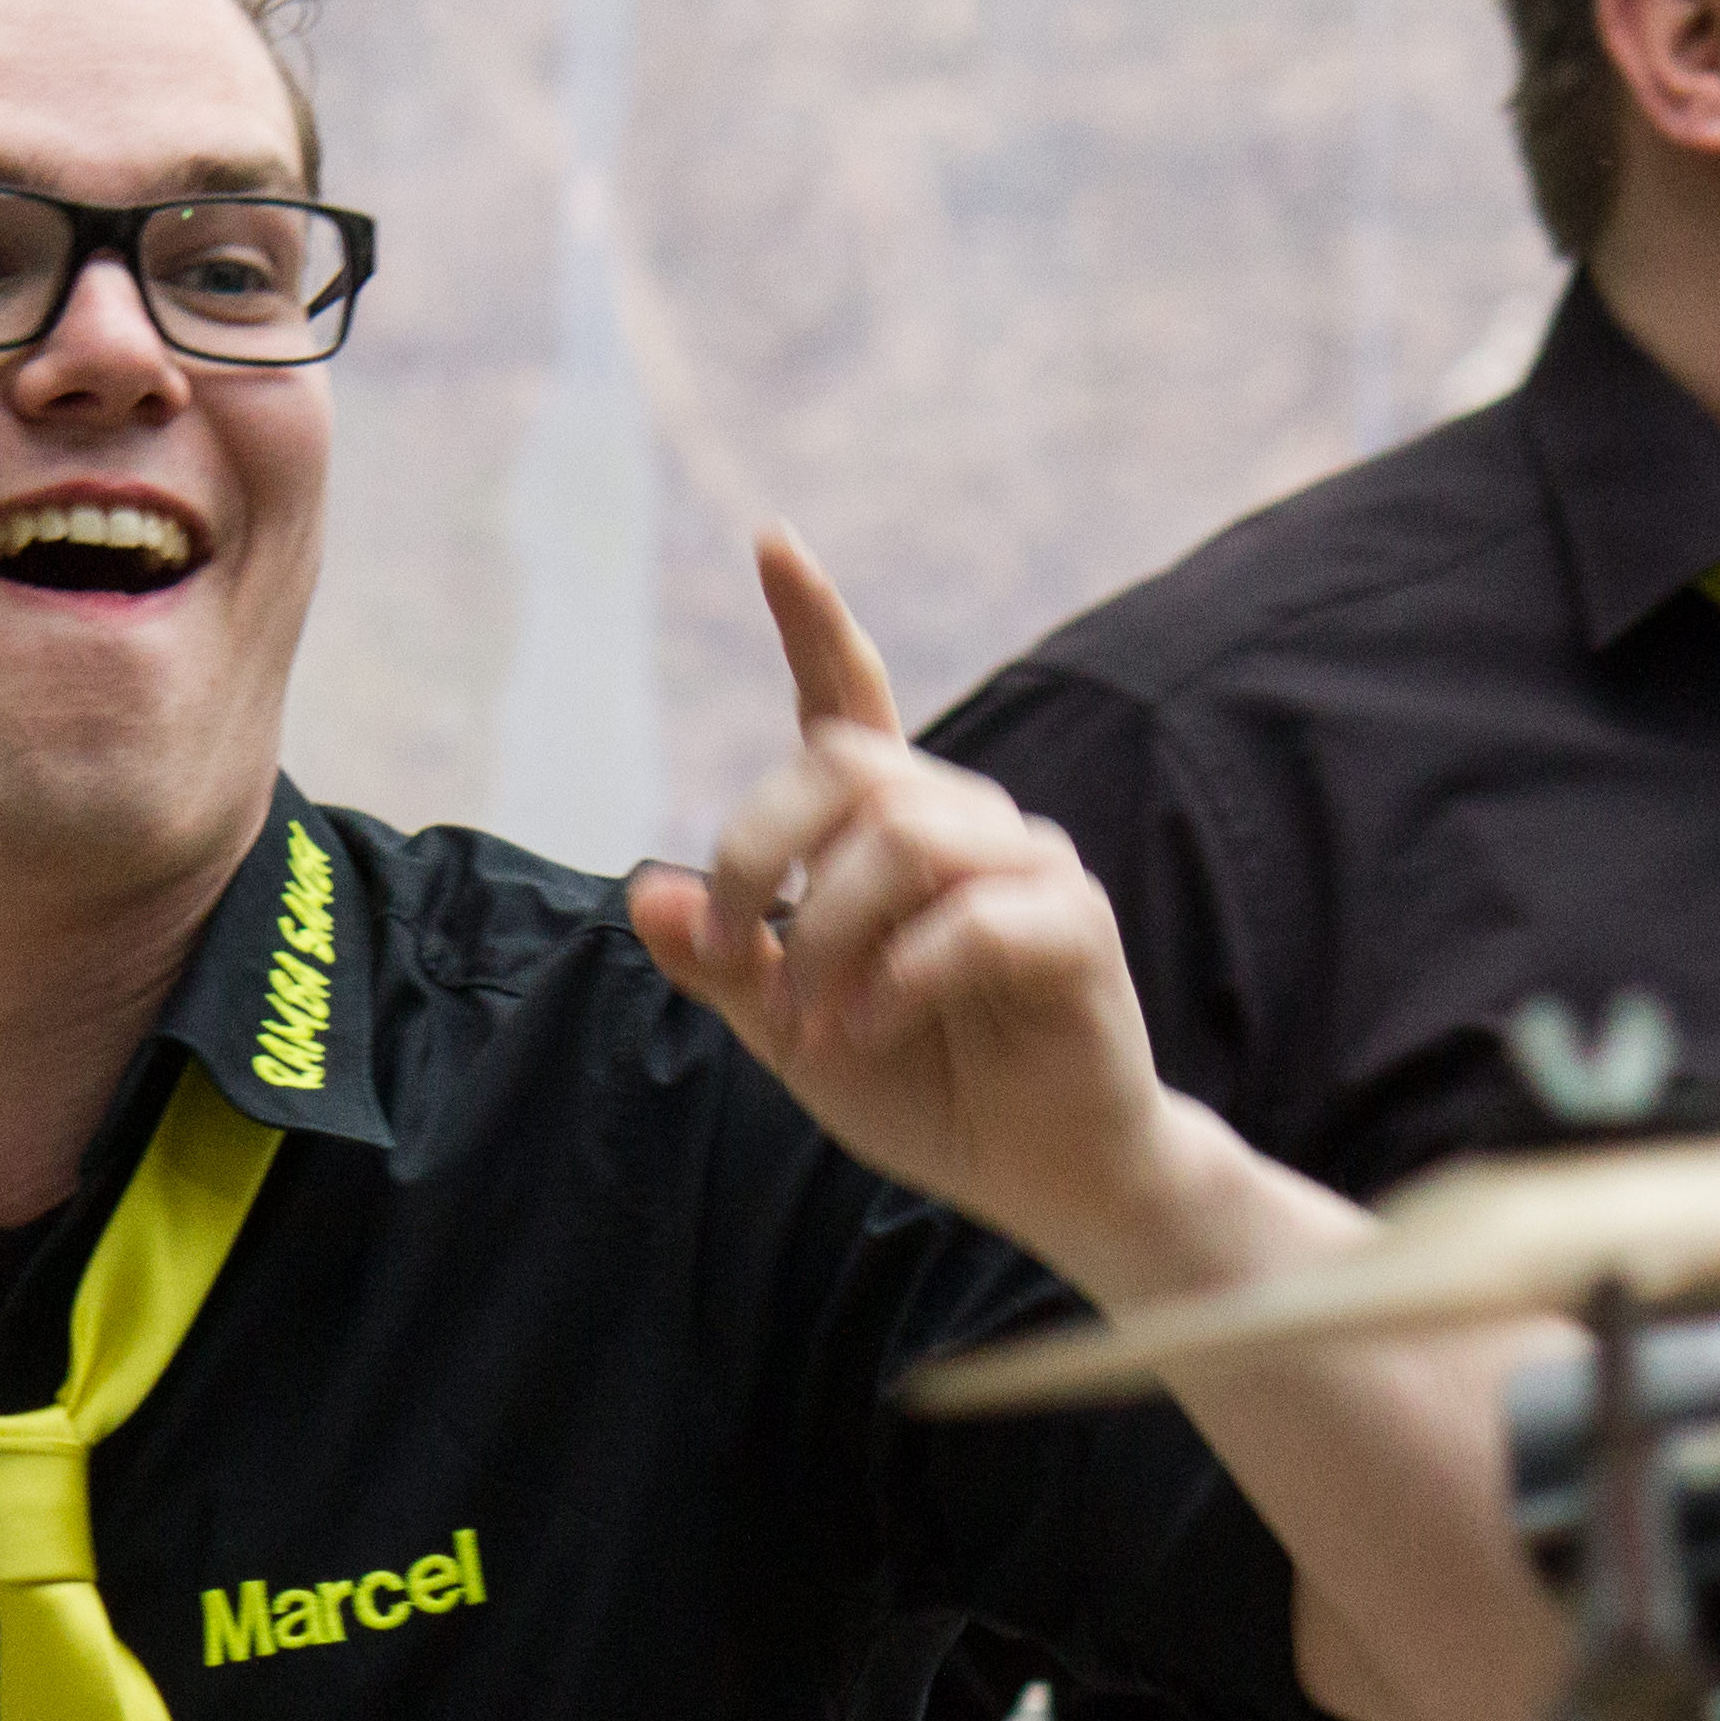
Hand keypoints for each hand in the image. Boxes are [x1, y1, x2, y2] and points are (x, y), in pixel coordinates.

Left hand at [630, 531, 1180, 1279]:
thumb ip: (728, 965)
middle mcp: (966, 826)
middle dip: (758, 853)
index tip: (772, 541)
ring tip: (818, 1025)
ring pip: (902, 836)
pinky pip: (972, 917)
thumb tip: (645, 892)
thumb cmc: (927, 1091)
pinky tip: (871, 1030)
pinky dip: (899, 978)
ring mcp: (1029, 867)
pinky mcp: (1074, 927)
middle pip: (844, 769)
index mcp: (895, 834)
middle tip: (735, 955)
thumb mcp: (795, 1034)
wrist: (1042, 1179)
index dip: (815, 621)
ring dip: (830, 933)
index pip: (851, 703)